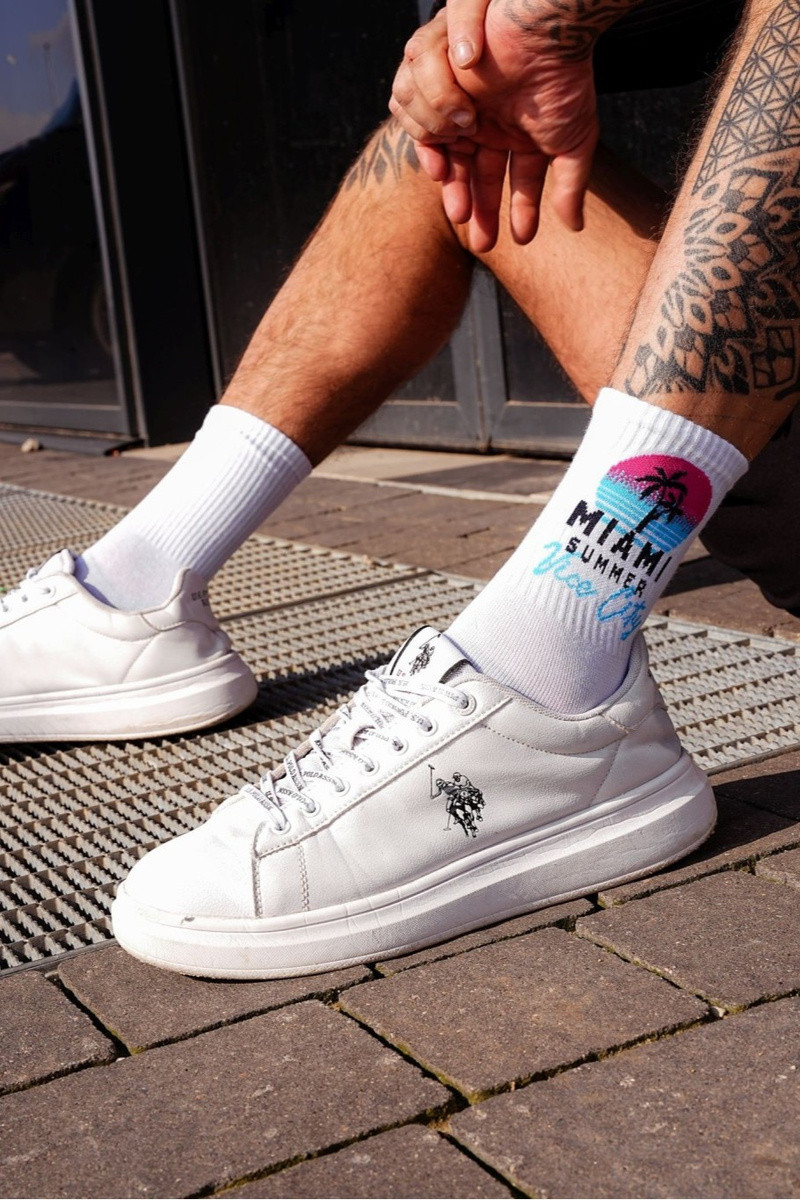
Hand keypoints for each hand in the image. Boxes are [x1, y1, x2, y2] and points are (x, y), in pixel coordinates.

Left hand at [390, 0, 599, 249]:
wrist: (541, 31)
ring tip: (458, 162)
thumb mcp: (572, 142)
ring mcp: (461, 107)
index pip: (510, 183)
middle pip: (471, 176)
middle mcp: (487, 124)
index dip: (515, 213)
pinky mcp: (435, 86)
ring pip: (443, 153)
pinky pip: (416, 119)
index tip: (521, 241)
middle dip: (474, 208)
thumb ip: (570, 185)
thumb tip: (575, 229)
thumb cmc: (562, 82)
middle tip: (482, 242)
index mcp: (518, 136)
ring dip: (448, 169)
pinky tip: (452, 131)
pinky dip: (427, 130)